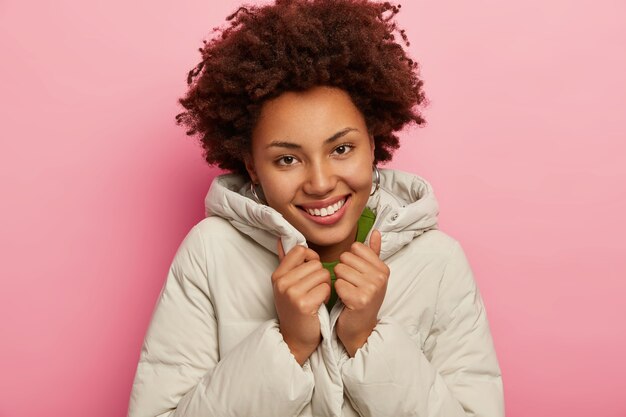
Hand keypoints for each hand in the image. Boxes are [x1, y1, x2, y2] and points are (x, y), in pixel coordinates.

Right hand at [272, 240, 330, 364]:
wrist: (295, 338)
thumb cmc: (295, 309)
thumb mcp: (286, 285)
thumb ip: (287, 262)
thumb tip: (281, 239)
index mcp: (278, 274)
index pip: (301, 250)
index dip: (311, 259)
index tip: (310, 273)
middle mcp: (282, 281)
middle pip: (315, 263)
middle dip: (320, 276)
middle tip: (313, 291)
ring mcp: (291, 292)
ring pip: (323, 274)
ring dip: (325, 286)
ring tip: (316, 297)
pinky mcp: (303, 303)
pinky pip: (325, 288)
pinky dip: (326, 296)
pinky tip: (318, 304)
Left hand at [335, 229, 389, 356]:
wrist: (360, 329)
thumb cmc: (362, 299)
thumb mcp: (371, 275)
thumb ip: (373, 253)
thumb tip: (376, 231)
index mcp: (383, 268)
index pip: (355, 247)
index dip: (350, 260)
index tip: (355, 275)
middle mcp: (380, 277)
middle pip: (345, 258)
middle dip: (343, 271)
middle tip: (351, 286)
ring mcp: (372, 288)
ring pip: (339, 270)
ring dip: (339, 282)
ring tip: (348, 293)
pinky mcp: (360, 300)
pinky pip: (337, 284)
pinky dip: (337, 292)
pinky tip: (345, 301)